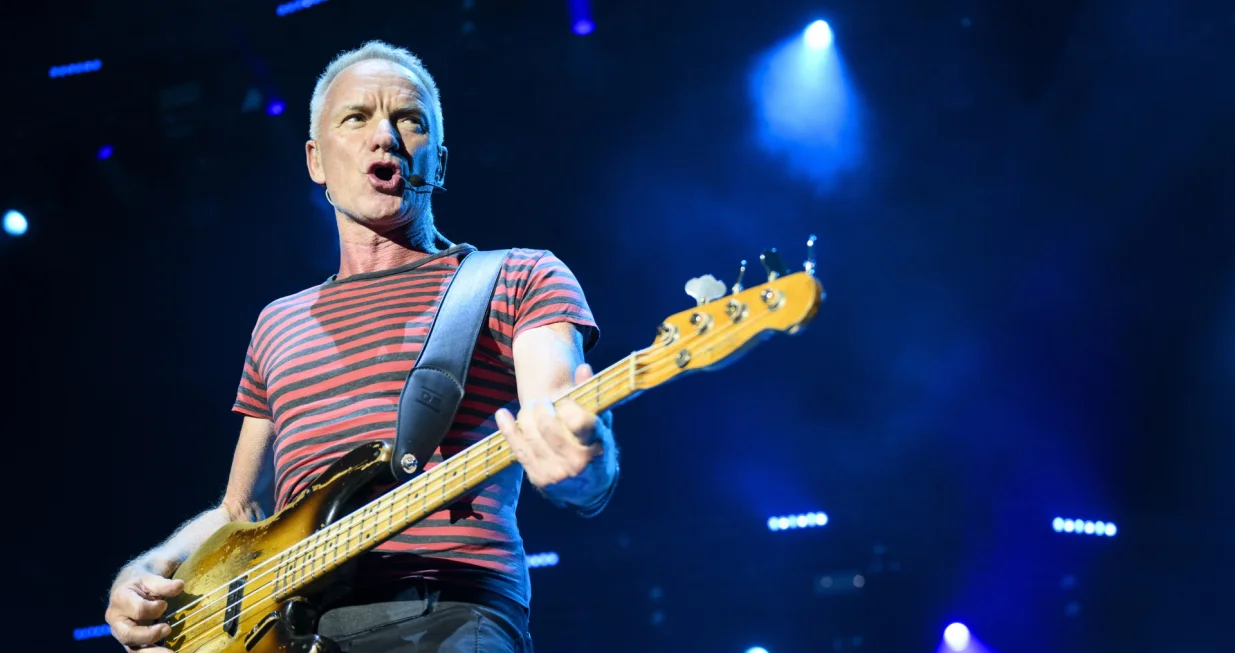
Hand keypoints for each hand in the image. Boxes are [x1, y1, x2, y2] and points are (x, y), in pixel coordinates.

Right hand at [105, 562, 184, 651]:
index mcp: (120, 598)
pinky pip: (138, 651)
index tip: (165, 604)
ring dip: (152, 652)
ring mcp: (121, 631)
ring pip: (132, 647)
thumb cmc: (142, 580)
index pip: (138, 610)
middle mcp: (116, 618)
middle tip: (168, 629)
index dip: (154, 608)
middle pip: (128, 634)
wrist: (130, 584)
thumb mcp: (151, 577)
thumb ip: (164, 583)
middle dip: (149, 635)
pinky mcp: (129, 640)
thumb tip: (180, 586)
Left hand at [496, 363, 616, 506]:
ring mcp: (556, 473)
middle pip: (548, 426)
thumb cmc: (597, 446)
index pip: (578, 421)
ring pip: (531, 436)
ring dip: (526, 416)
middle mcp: (576, 463)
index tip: (563, 401)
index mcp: (595, 445)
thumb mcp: (601, 422)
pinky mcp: (539, 479)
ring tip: (530, 409)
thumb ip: (591, 395)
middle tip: (542, 401)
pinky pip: (519, 450)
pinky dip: (508, 430)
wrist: (590, 486)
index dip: (567, 406)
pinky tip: (502, 414)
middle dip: (542, 408)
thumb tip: (583, 368)